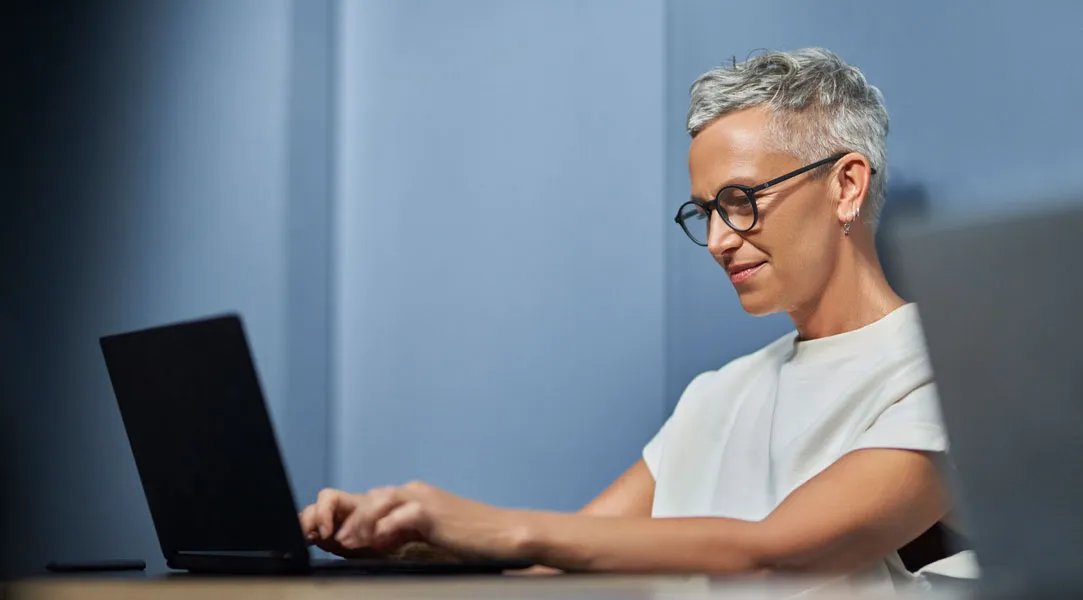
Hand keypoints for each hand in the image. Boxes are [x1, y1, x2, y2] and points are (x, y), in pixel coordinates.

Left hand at [299, 482, 530, 560]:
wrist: (503, 533)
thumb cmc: (471, 538)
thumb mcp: (433, 533)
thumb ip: (408, 532)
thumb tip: (382, 542)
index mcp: (417, 495)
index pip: (377, 499)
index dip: (356, 516)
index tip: (342, 536)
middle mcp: (418, 492)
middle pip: (373, 498)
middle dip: (351, 518)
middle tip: (336, 539)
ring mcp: (425, 499)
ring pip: (381, 502)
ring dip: (361, 523)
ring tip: (348, 542)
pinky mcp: (433, 512)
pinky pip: (400, 516)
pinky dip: (384, 529)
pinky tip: (376, 544)